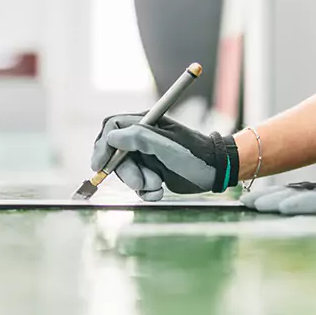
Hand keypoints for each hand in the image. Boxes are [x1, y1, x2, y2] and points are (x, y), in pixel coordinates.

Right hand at [91, 113, 239, 200]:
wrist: (216, 173)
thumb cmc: (194, 155)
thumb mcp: (166, 145)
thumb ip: (138, 138)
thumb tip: (111, 137)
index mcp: (146, 123)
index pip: (113, 128)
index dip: (103, 145)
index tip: (99, 164)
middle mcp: (143, 138)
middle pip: (115, 154)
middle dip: (126, 171)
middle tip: (140, 182)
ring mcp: (146, 156)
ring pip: (126, 173)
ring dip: (139, 182)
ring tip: (158, 184)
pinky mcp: (151, 173)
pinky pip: (137, 185)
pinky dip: (146, 191)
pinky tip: (160, 191)